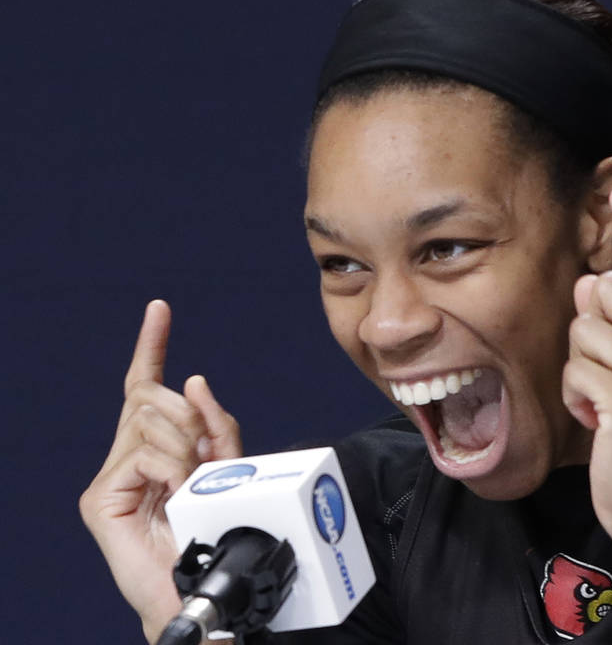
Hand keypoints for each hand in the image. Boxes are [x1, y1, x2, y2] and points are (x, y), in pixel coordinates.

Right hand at [79, 300, 241, 642]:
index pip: (146, 386)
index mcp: (155, 446)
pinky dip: (171, 468)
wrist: (197, 587)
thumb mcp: (225, 467)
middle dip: (193, 420)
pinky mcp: (101, 499)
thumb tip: (195, 380)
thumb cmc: (212, 532)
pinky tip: (177, 491)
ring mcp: (112, 478)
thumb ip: (215, 426)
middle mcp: (127, 457)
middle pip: (155, 397)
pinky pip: (145, 454)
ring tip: (190, 486)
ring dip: (185, 449)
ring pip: (151, 419)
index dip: (152, 345)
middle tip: (202, 461)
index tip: (159, 308)